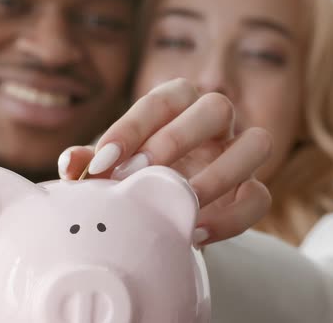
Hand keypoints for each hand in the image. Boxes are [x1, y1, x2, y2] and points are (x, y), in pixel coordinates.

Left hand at [58, 78, 271, 245]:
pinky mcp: (252, 191)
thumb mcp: (112, 168)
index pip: (164, 98)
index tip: (103, 160)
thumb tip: (72, 163)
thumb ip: (92, 163)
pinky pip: (260, 198)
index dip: (133, 125)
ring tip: (179, 204)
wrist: (163, 209)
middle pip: (217, 107)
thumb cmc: (135, 176)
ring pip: (256, 144)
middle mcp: (214, 124)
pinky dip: (232, 218)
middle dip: (176, 139)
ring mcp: (238, 155)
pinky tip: (194, 233)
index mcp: (178, 106)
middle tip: (139, 175)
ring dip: (217, 175)